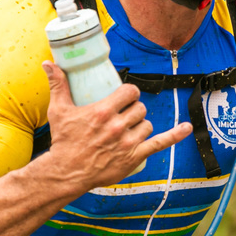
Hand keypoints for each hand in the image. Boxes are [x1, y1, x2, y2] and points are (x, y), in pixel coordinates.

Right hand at [41, 61, 191, 190]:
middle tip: (123, 116)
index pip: (130, 92)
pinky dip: (175, 135)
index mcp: (103, 112)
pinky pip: (160, 143)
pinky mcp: (134, 157)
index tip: (125, 96)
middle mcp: (118, 126)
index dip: (130, 93)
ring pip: (147, 124)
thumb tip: (49, 63)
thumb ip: (58, 85)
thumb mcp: (58, 110)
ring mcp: (128, 142)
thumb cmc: (63, 141)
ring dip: (141, 124)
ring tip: (128, 129)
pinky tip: (187, 128)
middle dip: (133, 109)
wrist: (66, 172)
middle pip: (139, 108)